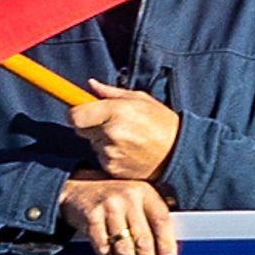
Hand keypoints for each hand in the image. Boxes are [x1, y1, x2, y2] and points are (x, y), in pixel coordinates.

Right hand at [57, 174, 177, 254]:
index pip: (161, 220)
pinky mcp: (91, 217)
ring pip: (123, 246)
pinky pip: (103, 246)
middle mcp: (128, 198)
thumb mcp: (136, 202)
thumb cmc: (114, 200)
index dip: (166, 243)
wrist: (78, 188)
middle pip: (142, 238)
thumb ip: (151, 221)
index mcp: (145, 193)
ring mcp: (109, 207)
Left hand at [66, 84, 181, 182]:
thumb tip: (90, 85)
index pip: (75, 115)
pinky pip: (102, 158)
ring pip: (93, 144)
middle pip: (81, 130)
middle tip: (111, 124)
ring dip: (102, 141)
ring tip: (127, 139)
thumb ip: (111, 93)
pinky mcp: (114, 169)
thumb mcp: (140, 100)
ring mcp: (111, 154)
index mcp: (116, 112)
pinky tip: (128, 152)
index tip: (81, 111)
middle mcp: (111, 133)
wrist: (179, 153)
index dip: (76, 113)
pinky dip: (110, 155)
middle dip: (91, 125)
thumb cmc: (162, 123)